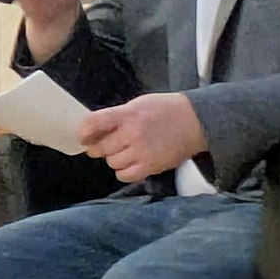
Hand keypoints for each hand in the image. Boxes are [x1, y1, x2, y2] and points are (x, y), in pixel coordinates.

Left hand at [78, 93, 207, 182]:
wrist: (196, 121)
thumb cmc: (166, 110)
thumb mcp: (139, 104)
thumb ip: (117, 116)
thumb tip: (95, 129)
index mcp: (128, 114)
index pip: (94, 124)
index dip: (84, 132)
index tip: (83, 136)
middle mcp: (133, 134)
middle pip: (100, 148)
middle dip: (98, 147)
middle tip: (104, 144)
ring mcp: (141, 152)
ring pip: (112, 162)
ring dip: (114, 158)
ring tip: (124, 151)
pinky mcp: (150, 166)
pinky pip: (124, 175)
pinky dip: (123, 171)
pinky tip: (130, 163)